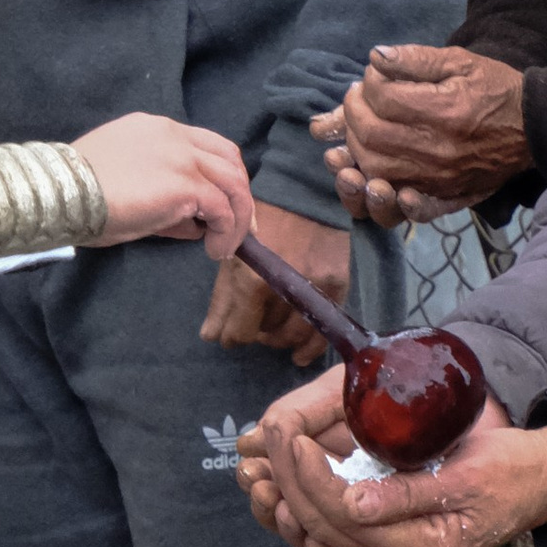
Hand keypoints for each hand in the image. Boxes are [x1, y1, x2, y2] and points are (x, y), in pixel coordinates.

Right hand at [72, 113, 251, 256]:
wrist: (62, 193)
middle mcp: (174, 135)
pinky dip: (227, 232)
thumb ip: (159, 193)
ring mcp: (182, 157)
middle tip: (242, 227)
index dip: (221, 175)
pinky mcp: (186, 184)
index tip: (224, 203)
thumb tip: (192, 222)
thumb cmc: (78, 194)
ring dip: (239, 217)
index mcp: (156, 128)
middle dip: (240, 194)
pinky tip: (215, 250)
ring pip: (234, 183)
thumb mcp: (123, 183)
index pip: (205, 145)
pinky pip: (223, 209)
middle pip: (230, 159)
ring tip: (226, 246)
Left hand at [200, 200, 349, 365]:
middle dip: (255, 332)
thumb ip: (222, 298)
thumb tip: (210, 337)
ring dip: (278, 338)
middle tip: (252, 321)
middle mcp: (284, 291)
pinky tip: (298, 356)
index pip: (239, 333)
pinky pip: (322, 330)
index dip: (231, 336)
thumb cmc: (262, 217)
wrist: (304, 190)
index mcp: (253, 282)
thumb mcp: (234, 253)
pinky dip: (309, 349)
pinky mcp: (336, 285)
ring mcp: (313, 289)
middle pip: (265, 335)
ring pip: (291, 336)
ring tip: (272, 329)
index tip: (230, 332)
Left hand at [239, 365, 546, 546]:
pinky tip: (287, 473)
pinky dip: (310, 497)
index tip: (293, 437)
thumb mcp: (468, 477)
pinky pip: (338, 523)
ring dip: (291, 492)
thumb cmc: (513, 471)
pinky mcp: (392, 535)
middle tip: (269, 436)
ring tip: (264, 456)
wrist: (542, 480)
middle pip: (327, 525)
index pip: (347, 517)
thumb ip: (409, 494)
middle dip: (291, 481)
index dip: (313, 477)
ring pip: (325, 527)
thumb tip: (353, 505)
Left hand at [311, 43, 536, 227]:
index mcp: (442, 109)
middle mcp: (437, 148)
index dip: (367, 85)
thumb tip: (375, 58)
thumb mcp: (460, 61)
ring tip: (360, 130)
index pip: (381, 98)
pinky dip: (384, 194)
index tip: (373, 77)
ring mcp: (438, 178)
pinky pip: (405, 206)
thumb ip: (415, 58)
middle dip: (352, 114)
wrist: (533, 127)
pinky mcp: (444, 196)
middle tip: (358, 100)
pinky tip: (376, 179)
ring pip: (376, 169)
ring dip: (356, 149)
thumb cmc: (495, 89)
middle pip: (369, 135)